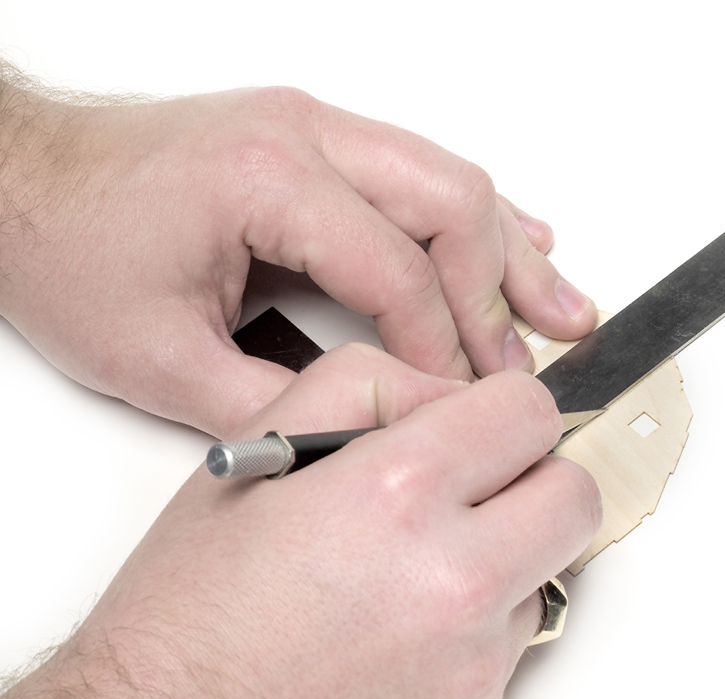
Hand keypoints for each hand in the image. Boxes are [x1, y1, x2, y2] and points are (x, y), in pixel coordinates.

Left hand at [0, 73, 596, 436]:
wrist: (15, 183)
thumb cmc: (68, 249)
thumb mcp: (157, 359)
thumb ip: (273, 407)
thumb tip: (361, 441)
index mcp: (269, 179)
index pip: (400, 268)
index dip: (445, 348)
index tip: (467, 408)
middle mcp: (306, 135)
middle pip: (452, 203)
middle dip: (499, 296)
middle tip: (532, 366)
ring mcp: (315, 129)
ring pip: (451, 179)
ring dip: (511, 252)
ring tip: (567, 311)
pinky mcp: (316, 142)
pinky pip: (422, 172)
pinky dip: (478, 220)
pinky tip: (525, 246)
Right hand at [0, 344, 601, 698]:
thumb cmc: (194, 611)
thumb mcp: (259, 449)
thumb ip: (371, 386)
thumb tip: (453, 398)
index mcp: (397, 493)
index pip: (531, 414)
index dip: (506, 412)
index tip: (486, 428)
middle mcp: (453, 580)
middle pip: (575, 497)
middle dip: (535, 480)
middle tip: (477, 491)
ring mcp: (473, 662)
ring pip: (547, 573)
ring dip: (502, 559)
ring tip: (412, 574)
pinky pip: (512, 648)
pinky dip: (474, 631)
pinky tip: (399, 635)